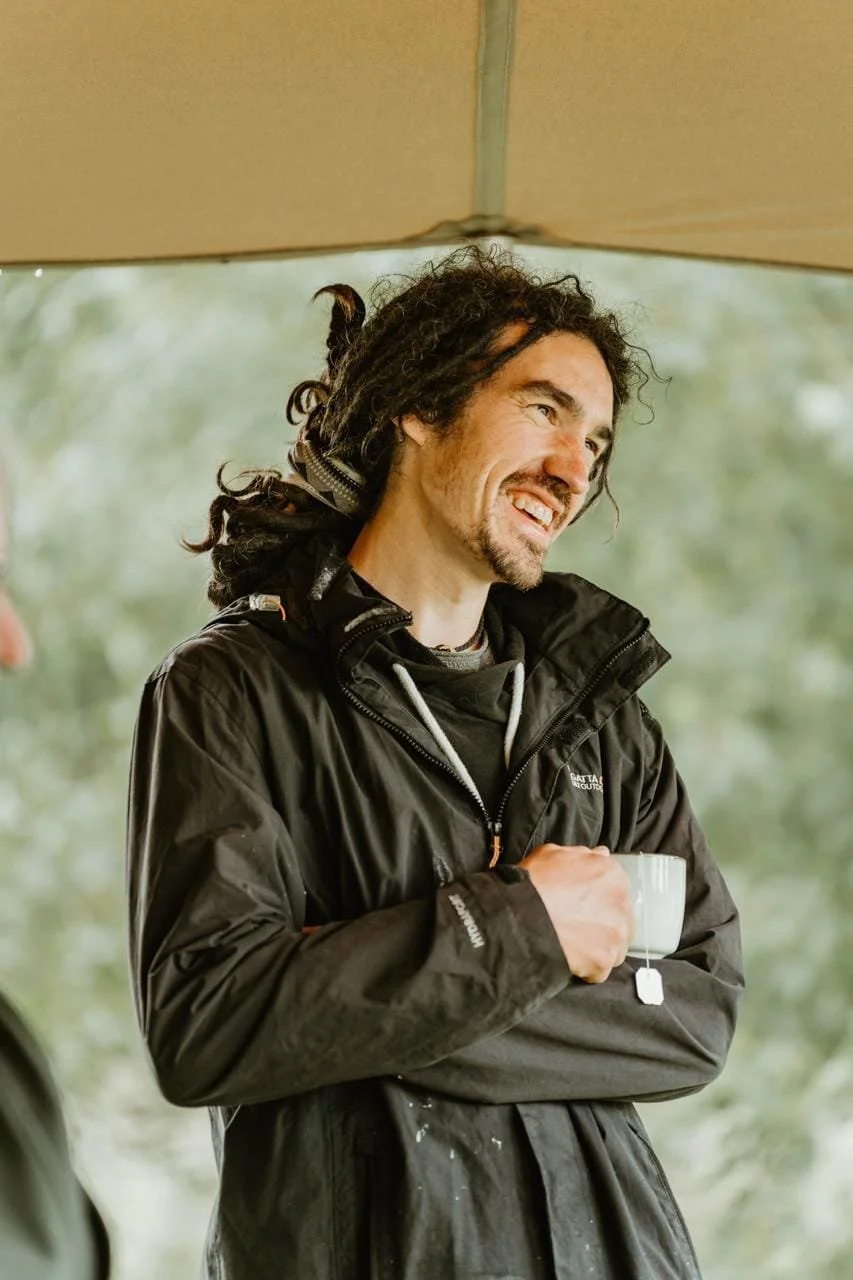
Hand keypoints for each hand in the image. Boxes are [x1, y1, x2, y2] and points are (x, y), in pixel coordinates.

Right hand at [519, 843, 632, 982]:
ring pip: (615, 946)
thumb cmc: (534, 884)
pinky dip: (587, 968)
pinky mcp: (604, 962)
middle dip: (603, 923)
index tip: (585, 904)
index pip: (616, 888)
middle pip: (620, 919)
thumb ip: (582, 855)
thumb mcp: (553, 853)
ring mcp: (615, 936)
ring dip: (599, 947)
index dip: (599, 897)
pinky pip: (600, 970)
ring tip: (575, 944)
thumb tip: (600, 855)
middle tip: (578, 925)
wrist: (522, 917)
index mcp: (611, 875)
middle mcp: (621, 904)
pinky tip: (571, 958)